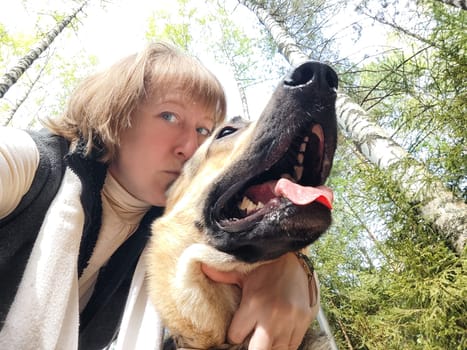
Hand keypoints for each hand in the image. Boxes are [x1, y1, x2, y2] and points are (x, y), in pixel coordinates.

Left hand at [201, 253, 317, 349]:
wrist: (294, 258)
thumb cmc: (265, 266)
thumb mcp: (242, 271)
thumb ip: (222, 275)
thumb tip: (202, 268)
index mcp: (253, 304)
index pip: (235, 336)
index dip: (233, 335)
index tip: (235, 331)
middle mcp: (272, 316)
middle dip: (251, 347)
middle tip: (250, 339)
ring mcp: (290, 321)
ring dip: (269, 347)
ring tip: (263, 337)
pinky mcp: (304, 321)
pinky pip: (293, 345)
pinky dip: (284, 344)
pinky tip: (278, 337)